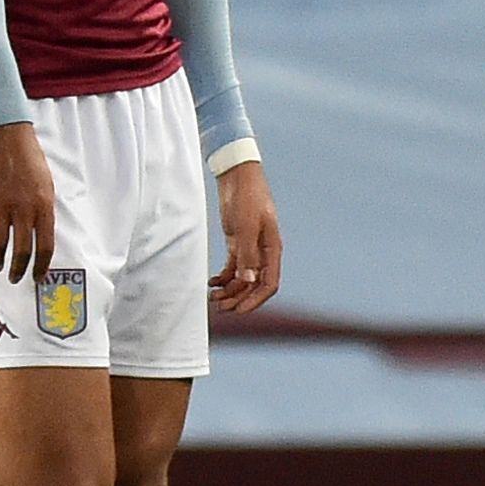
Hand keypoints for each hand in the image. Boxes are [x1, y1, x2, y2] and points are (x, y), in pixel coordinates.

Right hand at [0, 120, 56, 283]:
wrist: (7, 136)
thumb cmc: (29, 157)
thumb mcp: (46, 185)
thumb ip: (43, 210)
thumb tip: (40, 234)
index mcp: (44, 206)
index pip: (45, 246)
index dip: (41, 266)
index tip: (37, 277)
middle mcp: (24, 209)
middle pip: (21, 251)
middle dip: (18, 270)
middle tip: (15, 278)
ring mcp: (2, 205)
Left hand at [210, 160, 281, 313]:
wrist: (237, 175)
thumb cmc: (247, 196)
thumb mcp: (247, 225)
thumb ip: (247, 253)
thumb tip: (248, 280)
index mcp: (272, 249)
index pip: (269, 284)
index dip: (255, 300)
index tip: (239, 310)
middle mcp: (263, 252)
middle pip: (254, 285)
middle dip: (238, 299)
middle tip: (221, 308)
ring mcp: (250, 248)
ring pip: (242, 279)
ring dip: (229, 291)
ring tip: (213, 298)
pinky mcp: (237, 243)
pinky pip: (232, 268)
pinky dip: (223, 278)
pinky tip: (212, 283)